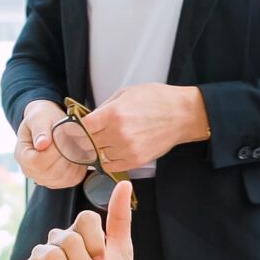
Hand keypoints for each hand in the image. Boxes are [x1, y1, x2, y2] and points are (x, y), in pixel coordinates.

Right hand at [14, 99, 84, 188]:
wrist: (48, 123)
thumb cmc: (42, 118)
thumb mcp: (39, 118)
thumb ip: (40, 130)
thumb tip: (42, 144)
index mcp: (21, 155)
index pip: (38, 162)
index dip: (53, 150)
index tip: (62, 136)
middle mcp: (30, 171)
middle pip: (52, 172)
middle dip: (66, 154)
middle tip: (71, 138)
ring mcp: (43, 179)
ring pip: (64, 177)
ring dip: (74, 159)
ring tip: (73, 144)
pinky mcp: (58, 182)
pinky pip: (73, 179)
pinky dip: (79, 166)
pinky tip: (76, 152)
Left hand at [79, 84, 207, 174]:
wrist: (182, 114)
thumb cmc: (156, 99)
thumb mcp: (125, 93)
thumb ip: (104, 107)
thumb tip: (89, 119)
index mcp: (113, 114)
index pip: (82, 127)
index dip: (77, 128)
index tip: (77, 128)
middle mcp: (118, 134)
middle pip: (87, 143)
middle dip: (85, 139)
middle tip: (86, 136)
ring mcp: (127, 149)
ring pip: (98, 156)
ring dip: (97, 150)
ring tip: (103, 142)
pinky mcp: (136, 160)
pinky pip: (111, 166)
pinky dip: (108, 160)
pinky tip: (111, 151)